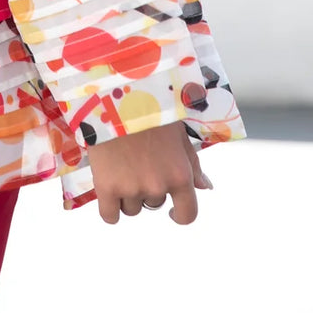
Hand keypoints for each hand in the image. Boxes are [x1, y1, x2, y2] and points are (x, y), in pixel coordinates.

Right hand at [86, 119, 212, 224]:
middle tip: (137, 163)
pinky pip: (110, 215)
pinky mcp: (106, 187)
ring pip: (132, 208)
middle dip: (148, 188)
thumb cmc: (150, 110)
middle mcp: (158, 186)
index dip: (180, 215)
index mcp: (180, 174)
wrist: (113, 97)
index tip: (173, 212)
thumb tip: (206, 187)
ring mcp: (131, 188)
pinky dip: (110, 209)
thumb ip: (192, 163)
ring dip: (128, 195)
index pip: (188, 214)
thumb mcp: (177, 133)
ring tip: (120, 166)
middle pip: (154, 204)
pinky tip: (108, 192)